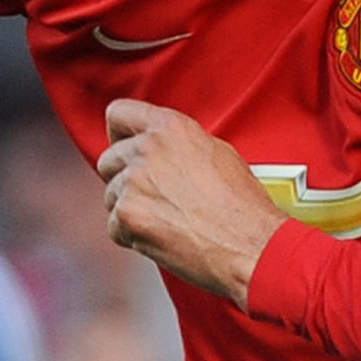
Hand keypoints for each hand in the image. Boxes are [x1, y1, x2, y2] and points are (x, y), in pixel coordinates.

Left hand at [96, 100, 280, 306]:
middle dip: (123, 179)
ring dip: (130, 211)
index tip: (123, 147)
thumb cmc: (242, 208)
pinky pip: (115, 227)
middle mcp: (148, 149)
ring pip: (111, 196)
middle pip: (109, 159)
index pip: (119, 114)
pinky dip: (133, 237)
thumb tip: (163, 152)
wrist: (251, 246)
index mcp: (170, 128)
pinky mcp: (128, 215)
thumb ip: (179, 146)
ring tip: (166, 221)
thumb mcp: (218, 155)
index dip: (118, 134)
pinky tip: (163, 237)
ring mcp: (134, 182)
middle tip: (151, 197)